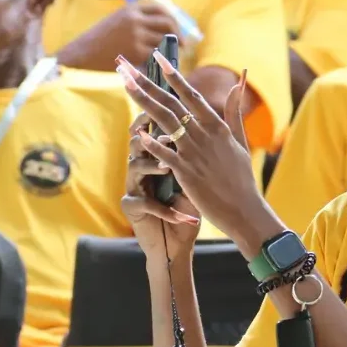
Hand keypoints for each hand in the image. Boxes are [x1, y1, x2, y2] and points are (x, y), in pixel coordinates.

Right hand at [58, 1, 180, 70]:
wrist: (81, 55)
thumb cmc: (96, 43)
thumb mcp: (114, 22)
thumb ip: (134, 21)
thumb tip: (158, 29)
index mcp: (130, 9)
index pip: (160, 9)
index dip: (172, 19)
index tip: (177, 29)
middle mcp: (135, 19)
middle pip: (167, 23)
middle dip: (178, 34)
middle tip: (183, 46)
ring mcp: (137, 35)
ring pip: (164, 40)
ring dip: (170, 50)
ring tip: (171, 58)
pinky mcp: (137, 51)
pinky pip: (157, 55)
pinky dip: (161, 61)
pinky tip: (161, 67)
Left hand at [117, 54, 274, 247]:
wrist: (245, 210)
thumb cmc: (242, 179)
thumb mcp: (240, 141)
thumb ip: (234, 112)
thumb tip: (238, 83)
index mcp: (217, 127)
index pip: (191, 95)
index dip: (173, 76)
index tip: (158, 58)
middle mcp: (204, 135)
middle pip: (171, 104)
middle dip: (147, 83)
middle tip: (127, 68)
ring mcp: (195, 153)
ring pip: (164, 122)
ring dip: (143, 102)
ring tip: (126, 85)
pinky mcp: (187, 174)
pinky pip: (166, 154)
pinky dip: (153, 143)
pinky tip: (138, 132)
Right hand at [120, 111, 201, 259]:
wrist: (177, 242)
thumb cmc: (188, 206)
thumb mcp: (198, 176)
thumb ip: (202, 150)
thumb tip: (214, 124)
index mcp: (157, 157)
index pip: (154, 130)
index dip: (157, 116)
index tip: (169, 103)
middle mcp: (142, 168)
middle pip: (137, 142)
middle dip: (144, 131)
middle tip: (155, 125)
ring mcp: (134, 187)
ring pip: (135, 167)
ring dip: (152, 167)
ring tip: (167, 168)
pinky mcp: (132, 207)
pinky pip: (144, 203)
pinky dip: (164, 209)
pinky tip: (182, 214)